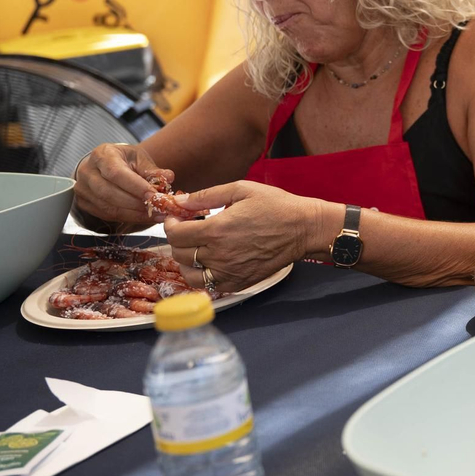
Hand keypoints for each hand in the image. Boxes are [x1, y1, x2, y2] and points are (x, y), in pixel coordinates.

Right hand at [73, 143, 174, 230]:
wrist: (103, 166)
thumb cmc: (123, 160)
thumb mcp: (138, 158)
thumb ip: (152, 169)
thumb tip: (169, 177)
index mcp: (102, 155)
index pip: (116, 173)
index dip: (135, 187)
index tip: (154, 195)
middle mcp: (87, 171)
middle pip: (109, 193)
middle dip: (135, 203)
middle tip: (156, 208)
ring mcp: (82, 189)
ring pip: (107, 207)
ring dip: (133, 213)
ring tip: (154, 215)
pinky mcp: (83, 203)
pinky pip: (106, 215)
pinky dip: (127, 218)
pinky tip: (144, 217)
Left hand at [162, 181, 329, 293]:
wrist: (304, 229)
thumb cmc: (276, 206)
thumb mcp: (242, 189)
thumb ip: (207, 195)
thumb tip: (179, 200)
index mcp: (217, 230)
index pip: (175, 234)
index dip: (170, 224)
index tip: (176, 218)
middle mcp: (219, 254)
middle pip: (179, 253)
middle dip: (178, 240)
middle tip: (188, 230)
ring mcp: (228, 272)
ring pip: (189, 274)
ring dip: (186, 261)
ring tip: (195, 249)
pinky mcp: (238, 282)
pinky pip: (208, 285)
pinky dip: (202, 275)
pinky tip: (210, 262)